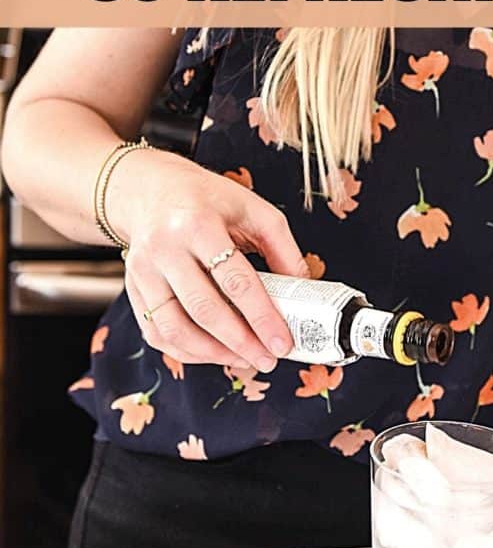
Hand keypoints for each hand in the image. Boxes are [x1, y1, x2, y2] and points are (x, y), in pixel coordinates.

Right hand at [107, 147, 308, 371]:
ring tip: (243, 359)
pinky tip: (212, 352)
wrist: (151, 189)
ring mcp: (143, 270)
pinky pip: (155, 332)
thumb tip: (303, 293)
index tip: (283, 342)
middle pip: (204, 309)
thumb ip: (283, 249)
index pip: (236, 280)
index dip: (263, 317)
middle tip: (267, 359)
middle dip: (241, 343)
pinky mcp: (134, 288)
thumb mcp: (253, 209)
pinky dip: (185, 351)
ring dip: (212, 354)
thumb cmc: (206, 199)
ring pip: (174, 329)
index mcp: (198, 223)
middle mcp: (165, 247)